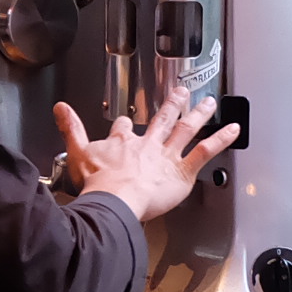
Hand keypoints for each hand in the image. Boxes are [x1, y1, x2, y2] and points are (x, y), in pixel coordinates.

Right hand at [59, 91, 237, 223]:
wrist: (114, 200)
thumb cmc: (98, 183)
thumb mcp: (76, 153)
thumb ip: (70, 129)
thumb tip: (59, 109)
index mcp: (122, 142)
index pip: (124, 127)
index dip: (124, 124)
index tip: (125, 121)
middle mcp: (148, 144)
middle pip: (162, 119)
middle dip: (172, 105)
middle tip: (181, 92)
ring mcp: (166, 156)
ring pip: (186, 129)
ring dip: (199, 114)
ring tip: (210, 102)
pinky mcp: (182, 171)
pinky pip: (205, 151)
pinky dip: (221, 140)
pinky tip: (233, 130)